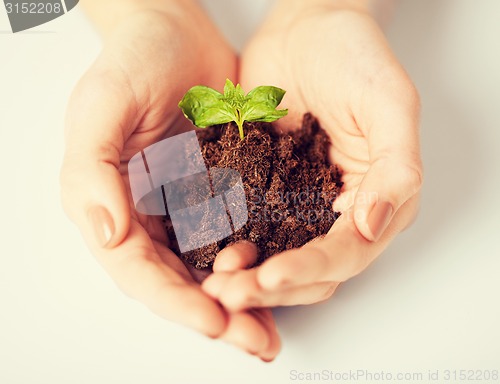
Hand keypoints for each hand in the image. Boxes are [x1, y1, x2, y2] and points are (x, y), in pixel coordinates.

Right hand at [60, 8, 279, 360]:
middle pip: (181, 283)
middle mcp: (150, 216)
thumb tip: (106, 233)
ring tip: (272, 329)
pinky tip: (282, 280)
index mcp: (114, 205)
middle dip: (217, 317)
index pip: (141, 270)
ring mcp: (187, 207)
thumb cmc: (134, 60)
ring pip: (212, 270)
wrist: (176, 33)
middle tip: (255, 342)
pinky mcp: (220, 193)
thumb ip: (92, 168)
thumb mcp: (103, 103)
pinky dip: (258, 264)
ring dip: (242, 303)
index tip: (214, 321)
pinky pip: (239, 237)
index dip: (175, 301)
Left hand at [202, 1, 422, 309]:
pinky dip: (226, 242)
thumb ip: (395, 168)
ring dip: (245, 275)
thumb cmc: (354, 56)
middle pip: (308, 270)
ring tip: (212, 282)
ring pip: (274, 256)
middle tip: (229, 292)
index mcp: (376, 199)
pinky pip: (245, 225)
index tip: (271, 276)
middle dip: (270, 287)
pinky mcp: (263, 188)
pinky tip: (202, 248)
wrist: (306, 27)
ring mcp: (298, 203)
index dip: (310, 270)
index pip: (346, 254)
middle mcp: (336, 211)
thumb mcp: (390, 104)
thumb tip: (372, 226)